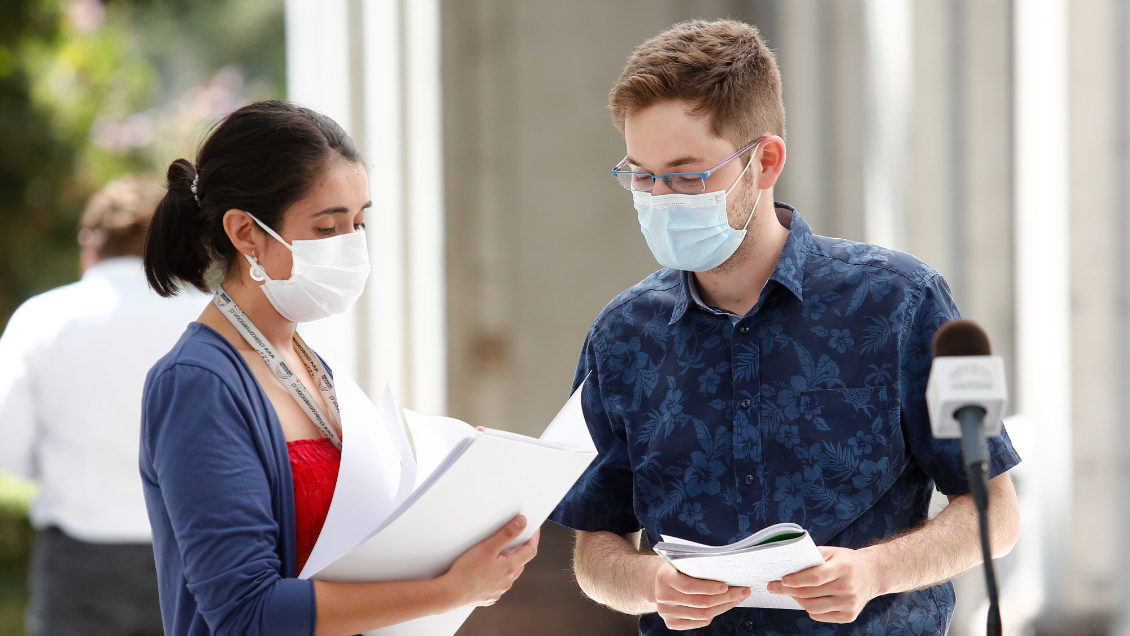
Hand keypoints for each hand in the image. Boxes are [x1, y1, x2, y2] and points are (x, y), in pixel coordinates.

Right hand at [443, 515, 539, 607]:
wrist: (451, 594)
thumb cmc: (467, 571)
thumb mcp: (488, 546)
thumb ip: (507, 533)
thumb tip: (522, 523)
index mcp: (510, 567)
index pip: (530, 550)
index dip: (533, 538)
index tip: (534, 530)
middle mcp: (507, 581)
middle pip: (520, 562)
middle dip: (520, 550)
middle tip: (515, 540)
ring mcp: (498, 590)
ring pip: (509, 574)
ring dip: (508, 564)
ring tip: (498, 555)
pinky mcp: (488, 597)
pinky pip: (497, 584)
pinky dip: (496, 576)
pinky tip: (487, 572)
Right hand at [652, 559, 750, 629]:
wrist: (659, 582)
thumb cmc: (677, 569)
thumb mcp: (682, 561)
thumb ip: (698, 566)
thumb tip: (727, 571)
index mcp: (664, 578)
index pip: (689, 586)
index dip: (709, 588)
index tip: (727, 586)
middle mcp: (663, 597)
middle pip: (700, 602)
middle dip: (726, 597)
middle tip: (742, 591)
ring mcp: (666, 612)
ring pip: (703, 614)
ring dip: (724, 606)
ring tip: (737, 598)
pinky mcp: (671, 623)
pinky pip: (699, 622)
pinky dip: (714, 614)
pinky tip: (724, 606)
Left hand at [767, 546, 881, 622]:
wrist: (872, 574)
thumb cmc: (847, 562)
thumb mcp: (833, 552)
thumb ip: (813, 556)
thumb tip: (789, 563)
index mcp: (844, 567)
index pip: (815, 577)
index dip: (796, 580)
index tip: (781, 579)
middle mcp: (848, 587)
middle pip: (810, 593)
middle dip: (787, 590)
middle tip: (774, 586)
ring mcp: (849, 603)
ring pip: (812, 607)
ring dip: (797, 600)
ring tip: (791, 592)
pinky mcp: (849, 616)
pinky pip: (820, 616)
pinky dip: (809, 609)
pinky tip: (807, 600)